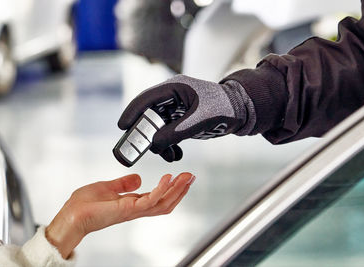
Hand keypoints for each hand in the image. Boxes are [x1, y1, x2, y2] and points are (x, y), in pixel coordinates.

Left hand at [45, 172, 195, 258]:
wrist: (71, 215)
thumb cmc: (84, 204)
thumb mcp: (107, 187)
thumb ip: (124, 183)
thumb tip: (138, 178)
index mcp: (132, 203)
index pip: (158, 197)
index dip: (171, 188)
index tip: (181, 176)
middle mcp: (135, 209)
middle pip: (165, 202)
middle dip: (180, 190)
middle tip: (191, 177)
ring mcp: (133, 210)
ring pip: (162, 203)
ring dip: (176, 190)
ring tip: (185, 177)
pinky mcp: (127, 209)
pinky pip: (150, 200)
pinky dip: (161, 189)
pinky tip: (167, 179)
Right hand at [118, 75, 254, 161]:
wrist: (241, 110)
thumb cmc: (224, 108)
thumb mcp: (200, 120)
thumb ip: (176, 132)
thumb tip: (153, 145)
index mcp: (174, 88)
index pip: (146, 99)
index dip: (132, 112)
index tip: (122, 127)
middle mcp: (172, 97)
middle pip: (148, 115)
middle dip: (145, 134)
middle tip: (138, 149)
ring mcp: (176, 108)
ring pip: (157, 127)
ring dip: (159, 143)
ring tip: (169, 157)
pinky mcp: (181, 119)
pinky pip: (168, 133)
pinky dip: (169, 145)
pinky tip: (176, 155)